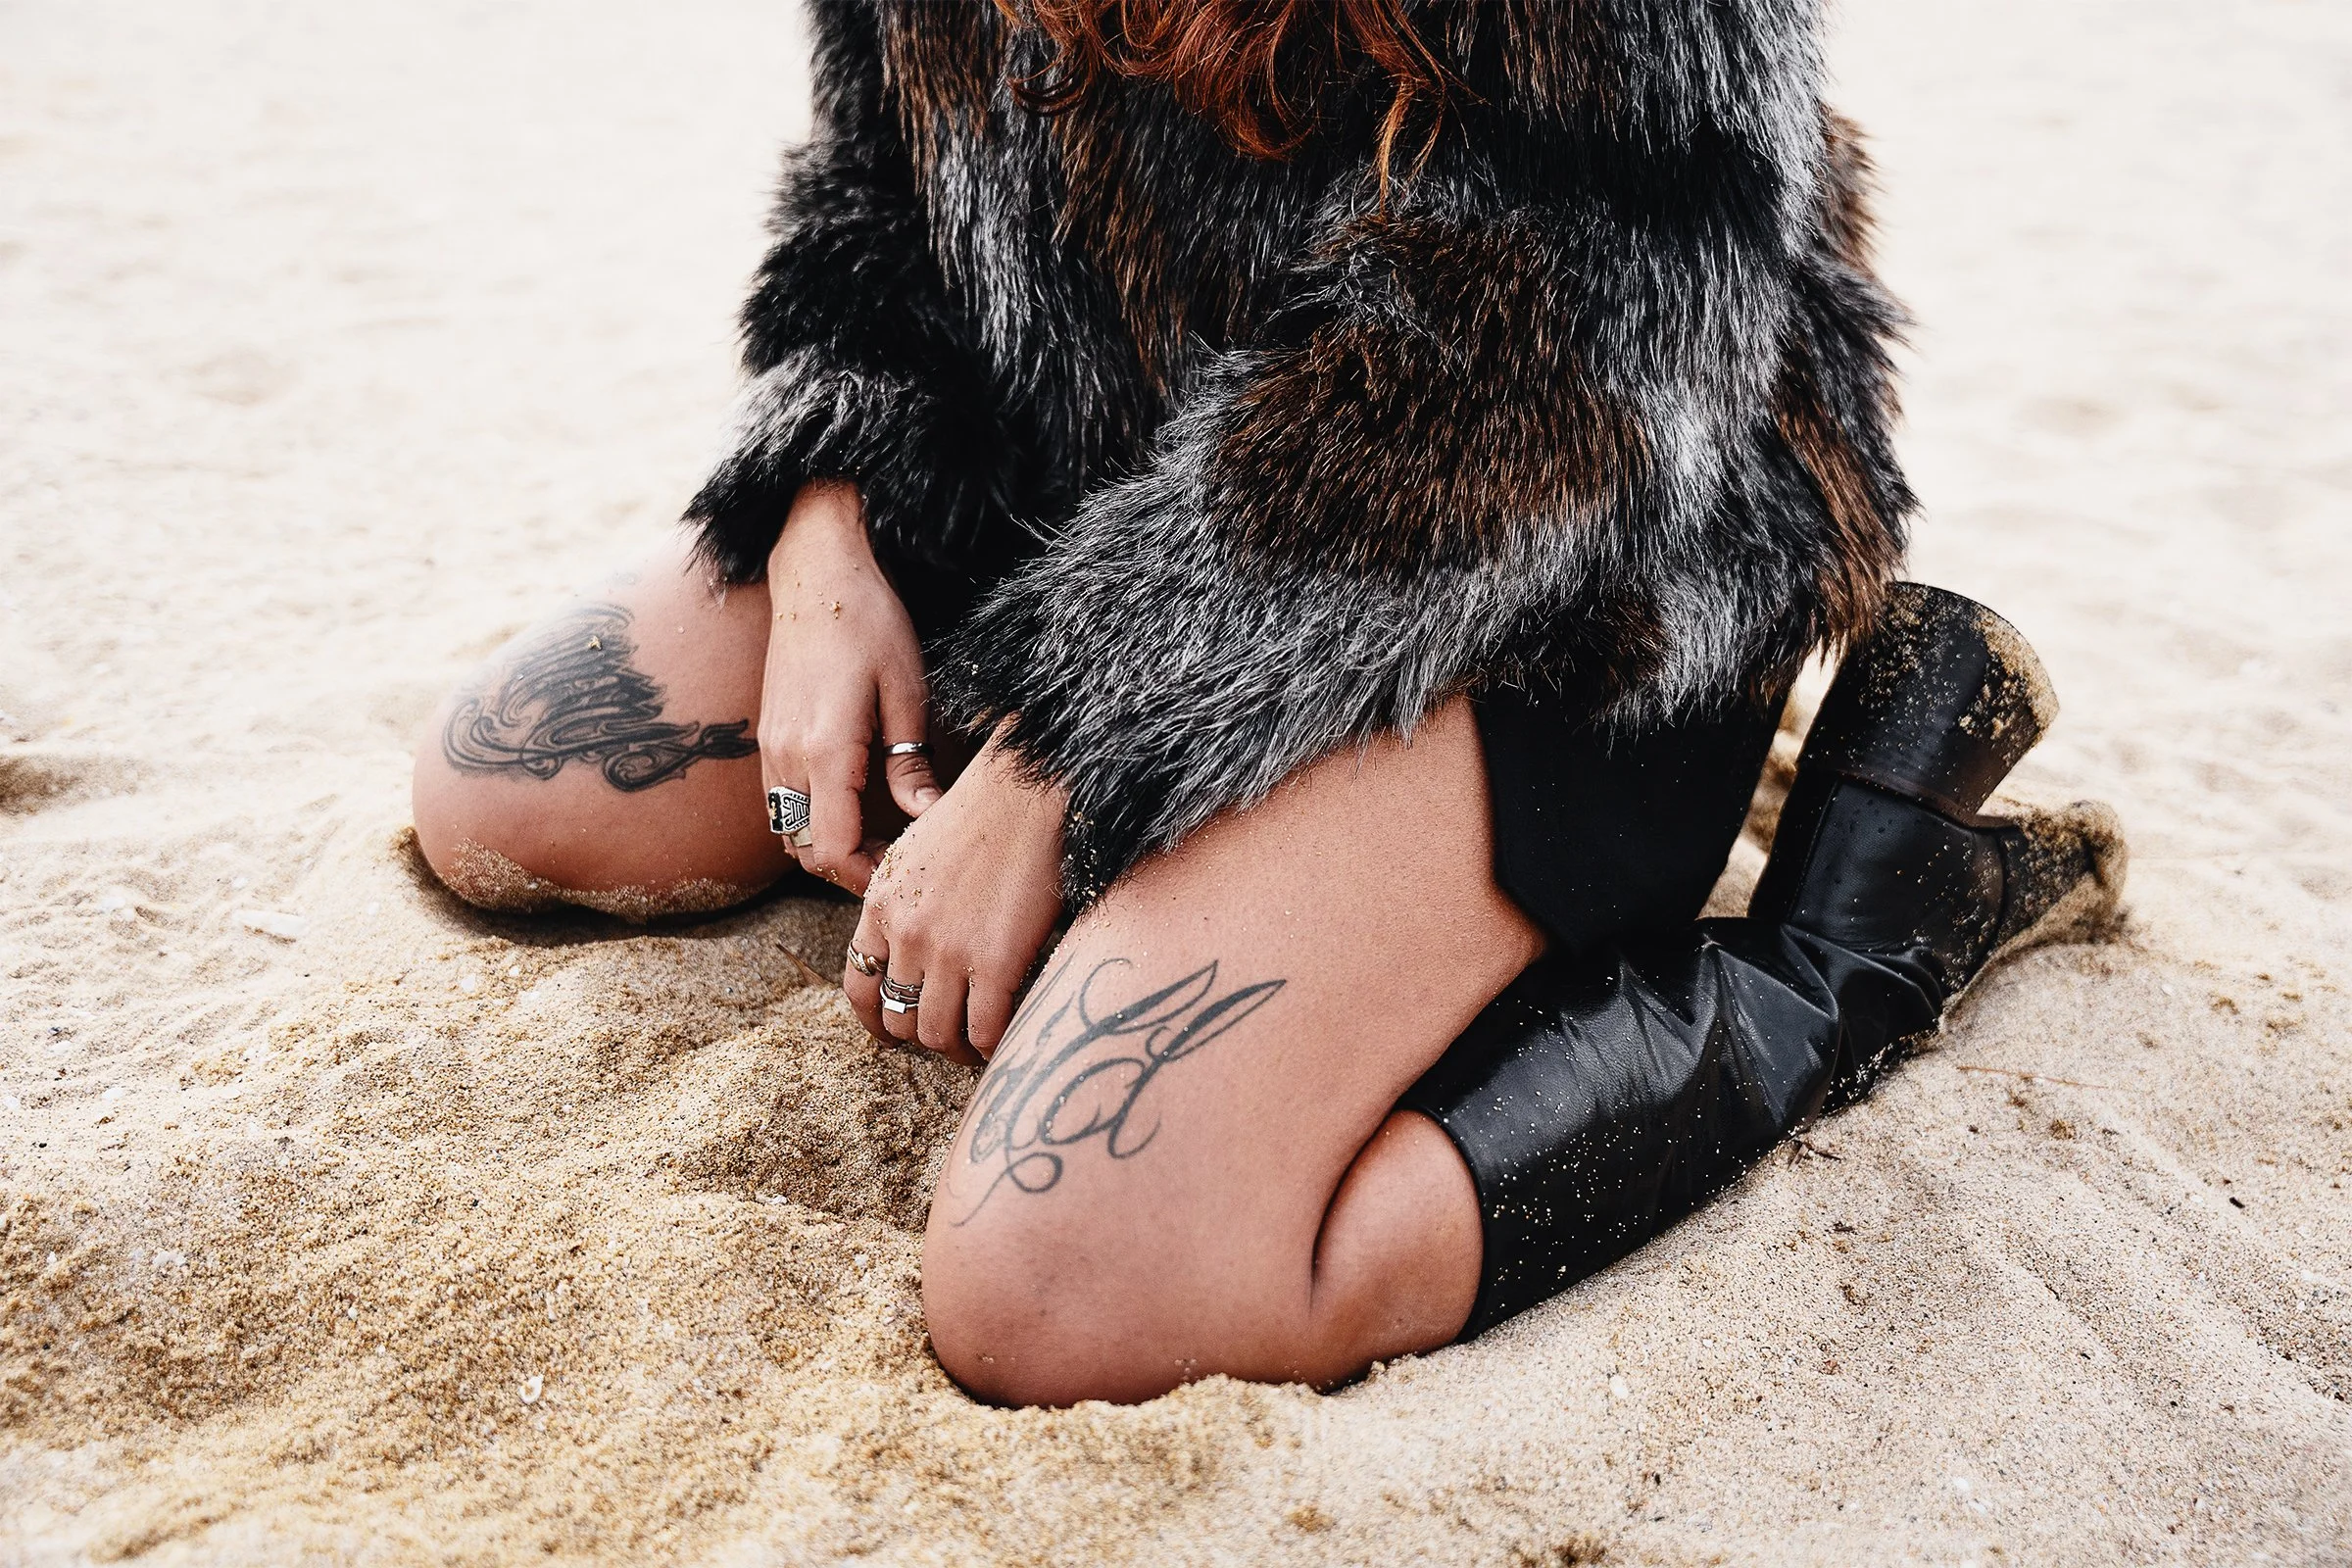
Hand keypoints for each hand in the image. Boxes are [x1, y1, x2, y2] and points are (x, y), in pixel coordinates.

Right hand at [760, 481, 940, 892]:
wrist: (818, 572)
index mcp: (825, 750)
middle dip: (848, 869)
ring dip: (827, 846)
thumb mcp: (906, 691)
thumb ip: (909, 761)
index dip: (866, 875)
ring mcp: (769, 748)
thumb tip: (925, 817)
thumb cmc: (870, 623)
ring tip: (878, 836)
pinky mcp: (767, 737)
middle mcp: (785, 756)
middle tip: (896, 860)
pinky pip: (780, 803)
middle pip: (805, 852)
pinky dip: (810, 821)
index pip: (831, 849)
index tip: (903, 870)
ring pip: (787, 832)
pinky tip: (851, 806)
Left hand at [844, 731, 1066, 1065]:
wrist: (1027, 790)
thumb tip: (912, 943)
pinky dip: (991, 1046)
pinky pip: (983, 1029)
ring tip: (975, 1047)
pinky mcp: (995, 961)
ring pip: (936, 1033)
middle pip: (897, 1017)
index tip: (894, 1031)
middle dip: (921, 1035)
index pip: (858, 985)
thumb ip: (903, 902)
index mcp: (880, 906)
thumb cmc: (982, 812)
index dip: (875, 1019)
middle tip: (949, 1037)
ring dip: (955, 1049)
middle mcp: (905, 934)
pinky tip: (1004, 1041)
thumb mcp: (916, 855)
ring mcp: (948, 951)